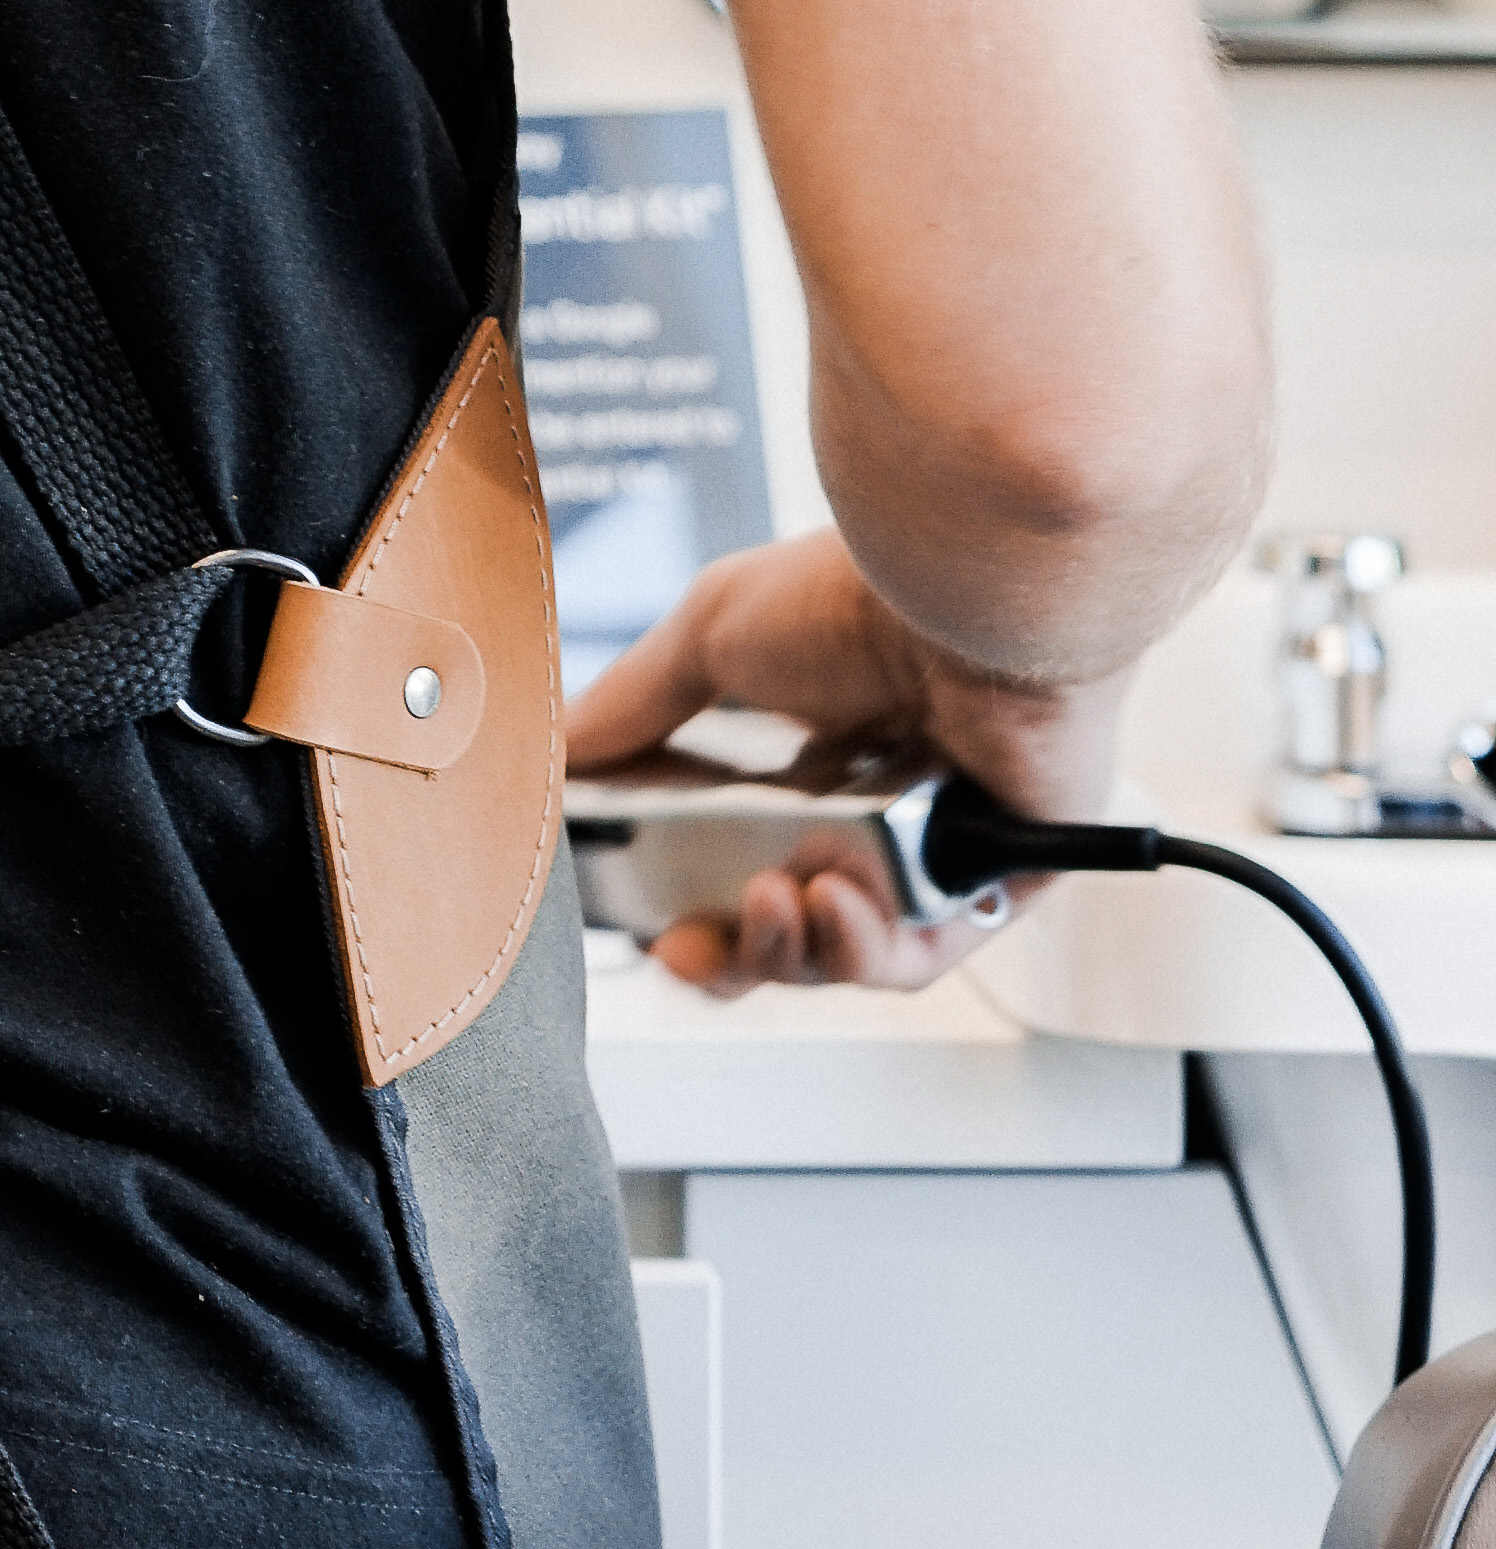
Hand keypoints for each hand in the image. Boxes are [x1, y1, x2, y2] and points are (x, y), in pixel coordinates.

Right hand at [562, 530, 1128, 998]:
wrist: (962, 593)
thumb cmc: (852, 593)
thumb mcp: (707, 633)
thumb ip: (633, 704)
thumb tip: (555, 754)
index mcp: (815, 753)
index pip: (740, 860)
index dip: (689, 905)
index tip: (646, 924)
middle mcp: (876, 808)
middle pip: (786, 928)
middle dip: (728, 955)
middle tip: (686, 953)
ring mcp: (936, 850)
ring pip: (844, 953)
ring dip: (789, 949)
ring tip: (772, 901)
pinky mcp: (992, 881)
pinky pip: (916, 954)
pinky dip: (860, 949)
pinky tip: (829, 903)